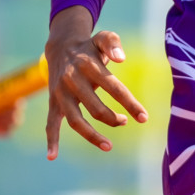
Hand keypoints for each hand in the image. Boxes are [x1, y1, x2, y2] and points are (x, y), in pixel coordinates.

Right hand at [43, 7, 147, 159]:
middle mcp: (72, 80)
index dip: (130, 104)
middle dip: (113, 119)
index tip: (144, 118)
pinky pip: (50, 123)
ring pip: (75, 120)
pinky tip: (52, 156)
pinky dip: (51, 140)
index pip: (114, 87)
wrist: (60, 47)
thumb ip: (113, 44)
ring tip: (108, 146)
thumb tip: (121, 59)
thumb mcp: (103, 38)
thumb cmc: (89, 47)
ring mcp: (60, 93)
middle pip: (95, 107)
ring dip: (92, 135)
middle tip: (124, 121)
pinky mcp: (53, 102)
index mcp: (88, 66)